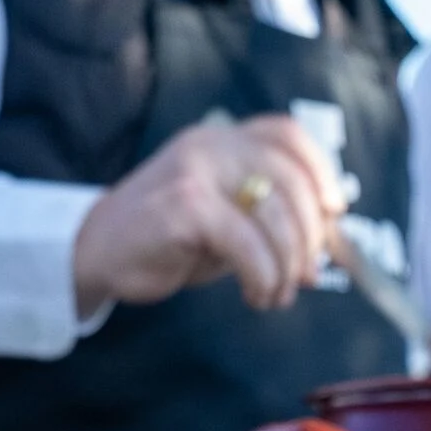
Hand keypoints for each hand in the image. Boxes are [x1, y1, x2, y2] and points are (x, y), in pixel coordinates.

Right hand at [72, 114, 342, 317]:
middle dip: (310, 237)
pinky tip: (257, 295)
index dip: (321, 170)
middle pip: (290, 181)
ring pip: (273, 216)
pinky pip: (248, 245)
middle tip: (308, 275)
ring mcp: (197, 172)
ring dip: (288, 265)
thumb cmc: (166, 240)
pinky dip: (263, 277)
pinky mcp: (186, 207)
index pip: (287, 135)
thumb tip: (325, 246)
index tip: (335, 212)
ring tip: (278, 294)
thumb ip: (267, 217)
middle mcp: (212, 144)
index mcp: (224, 139)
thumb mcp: (225, 217)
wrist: (95, 252)